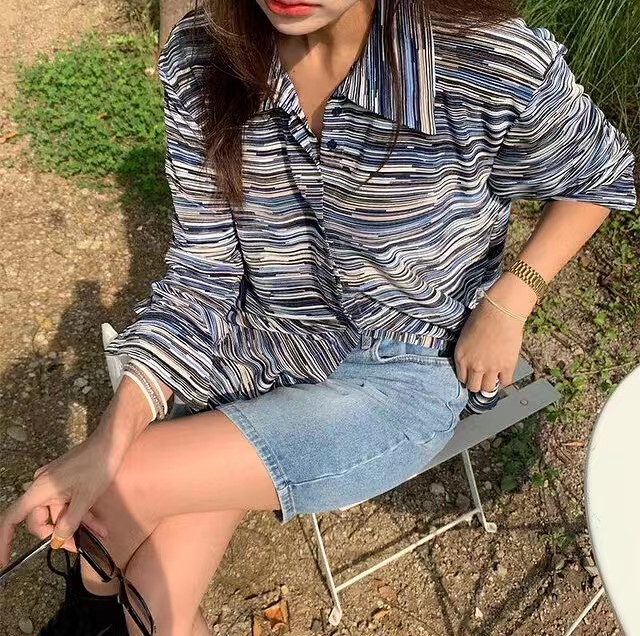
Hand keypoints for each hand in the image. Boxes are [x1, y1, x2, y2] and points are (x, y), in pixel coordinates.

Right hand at [0, 429, 123, 565]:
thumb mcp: (85, 499)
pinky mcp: (67, 482)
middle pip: (41, 520)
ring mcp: (54, 484)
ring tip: (99, 534)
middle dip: (59, 535)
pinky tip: (99, 525)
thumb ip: (69, 523)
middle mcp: (42, 487)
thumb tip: (57, 542)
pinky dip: (82, 513)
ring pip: (60, 513)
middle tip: (78, 547)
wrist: (112, 441)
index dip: (5, 541)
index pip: (12, 519)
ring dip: (78, 525)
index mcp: (39, 490)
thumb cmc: (98, 465)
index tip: (4, 562)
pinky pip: (69, 503)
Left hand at [454, 294, 526, 392]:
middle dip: (477, 384)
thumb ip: (467, 351)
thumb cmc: (481, 317)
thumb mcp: (465, 335)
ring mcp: (491, 368)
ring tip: (493, 376)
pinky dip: (505, 379)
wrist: (500, 312)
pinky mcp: (507, 366)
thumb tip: (472, 358)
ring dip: (490, 384)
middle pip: (473, 387)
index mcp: (461, 357)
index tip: (472, 374)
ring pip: (488, 388)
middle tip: (482, 378)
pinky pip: (505, 382)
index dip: (468, 377)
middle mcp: (474, 366)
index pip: (461, 378)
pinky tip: (504, 372)